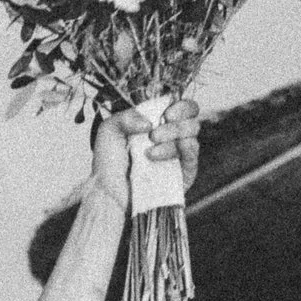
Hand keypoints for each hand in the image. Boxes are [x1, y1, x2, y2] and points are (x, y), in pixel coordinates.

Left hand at [86, 98, 200, 208]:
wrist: (109, 194)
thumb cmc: (108, 164)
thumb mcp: (109, 131)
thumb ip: (126, 116)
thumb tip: (149, 122)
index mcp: (158, 123)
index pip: (181, 107)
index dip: (179, 106)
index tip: (165, 114)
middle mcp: (171, 137)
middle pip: (192, 118)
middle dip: (175, 123)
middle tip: (153, 135)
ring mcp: (179, 155)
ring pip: (192, 135)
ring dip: (171, 138)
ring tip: (147, 153)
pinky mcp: (184, 173)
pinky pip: (192, 156)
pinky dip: (179, 151)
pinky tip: (156, 157)